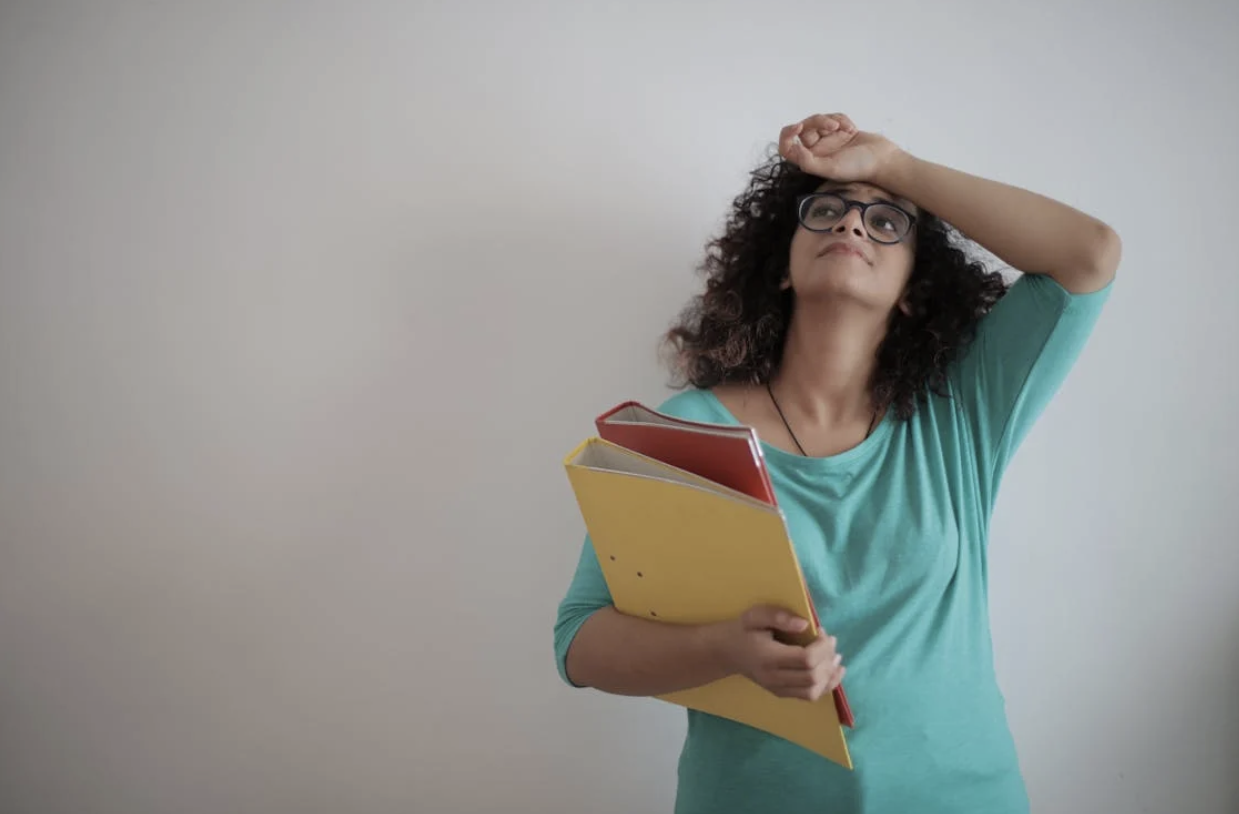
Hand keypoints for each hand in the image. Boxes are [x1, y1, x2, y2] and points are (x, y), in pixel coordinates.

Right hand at [719, 605, 844, 701]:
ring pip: (813, 691)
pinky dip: (826, 686)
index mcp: (768, 658)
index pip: (805, 660)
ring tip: (836, 657)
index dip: (822, 647)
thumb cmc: (743, 630)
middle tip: (831, 641)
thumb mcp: (755, 615)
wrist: (727, 652)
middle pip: (812, 676)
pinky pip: (809, 696)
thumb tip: (805, 625)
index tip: (823, 632)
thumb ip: (779, 616)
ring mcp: (777, 689)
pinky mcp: (781, 693)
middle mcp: (773, 678)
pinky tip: (834, 672)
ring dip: (830, 675)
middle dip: (828, 659)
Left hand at [778, 113, 902, 183]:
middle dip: (818, 122)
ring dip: (833, 119)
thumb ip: (809, 162)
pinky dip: (843, 119)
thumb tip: (795, 149)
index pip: (787, 147)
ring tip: (847, 129)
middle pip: (805, 128)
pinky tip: (853, 129)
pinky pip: (834, 117)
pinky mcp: (841, 130)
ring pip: (819, 120)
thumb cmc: (858, 167)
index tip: (798, 127)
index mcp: (810, 161)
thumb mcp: (830, 168)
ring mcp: (829, 139)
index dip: (787, 135)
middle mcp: (817, 150)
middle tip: (833, 126)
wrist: (883, 159)